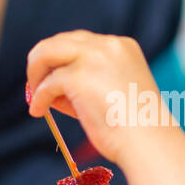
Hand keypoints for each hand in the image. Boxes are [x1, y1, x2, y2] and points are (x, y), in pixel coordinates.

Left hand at [26, 31, 184, 184]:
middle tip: (36, 86)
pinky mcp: (78, 77)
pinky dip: (39, 97)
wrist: (149, 144)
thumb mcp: (113, 92)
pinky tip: (39, 112)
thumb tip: (48, 87)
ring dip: (35, 74)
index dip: (63, 61)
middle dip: (43, 62)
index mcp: (122, 46)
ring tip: (36, 98)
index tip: (55, 81)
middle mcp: (108, 44)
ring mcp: (93, 58)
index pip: (81, 42)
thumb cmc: (135, 127)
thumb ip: (86, 81)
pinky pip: (47, 84)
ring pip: (46, 52)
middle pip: (60, 41)